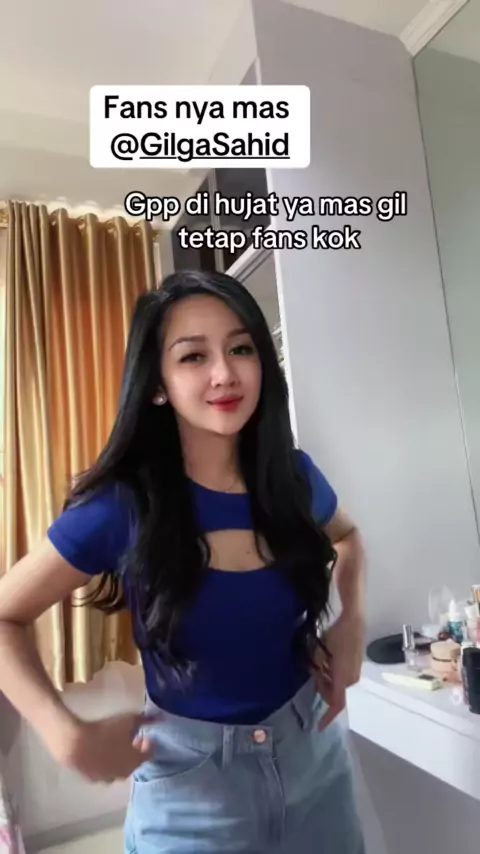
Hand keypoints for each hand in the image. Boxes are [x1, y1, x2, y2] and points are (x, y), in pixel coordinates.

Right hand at [46, 711, 162, 782]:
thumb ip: (145, 720)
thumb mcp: (129, 720)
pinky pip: (104, 771)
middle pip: (134, 763)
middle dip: (135, 751)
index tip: (145, 735)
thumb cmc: (106, 731)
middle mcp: (124, 774)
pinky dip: (106, 763)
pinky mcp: (93, 779)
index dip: (149, 744)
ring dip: (120, 758)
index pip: (149, 755)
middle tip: (131, 737)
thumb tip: (159, 719)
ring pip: (119, 769)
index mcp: (135, 761)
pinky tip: (101, 752)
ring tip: (115, 744)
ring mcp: (107, 778)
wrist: (76, 744)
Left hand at [312, 612, 365, 730]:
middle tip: (314, 675)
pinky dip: (333, 675)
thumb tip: (315, 677)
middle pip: (334, 695)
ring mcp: (355, 674)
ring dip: (328, 681)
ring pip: (338, 686)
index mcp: (342, 679)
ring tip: (320, 664)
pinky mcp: (357, 667)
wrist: (354, 622)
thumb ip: (316, 668)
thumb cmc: (336, 636)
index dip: (328, 717)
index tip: (319, 726)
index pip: (336, 704)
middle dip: (323, 690)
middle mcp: (351, 680)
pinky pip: (343, 678)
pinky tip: (328, 661)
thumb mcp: (320, 651)